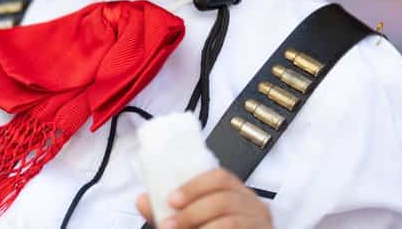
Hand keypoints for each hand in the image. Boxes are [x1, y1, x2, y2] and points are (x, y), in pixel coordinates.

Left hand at [136, 168, 272, 228]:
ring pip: (230, 221)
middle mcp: (252, 204)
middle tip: (169, 225)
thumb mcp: (194, 220)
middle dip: (191, 213)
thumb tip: (142, 199)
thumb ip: (169, 212)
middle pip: (223, 199)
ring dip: (201, 228)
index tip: (171, 199)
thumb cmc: (216, 228)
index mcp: (235, 191)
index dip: (194, 186)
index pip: (219, 177)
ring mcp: (259, 222)